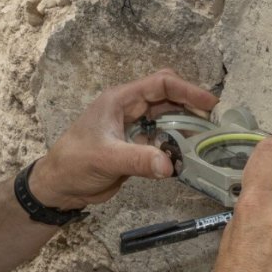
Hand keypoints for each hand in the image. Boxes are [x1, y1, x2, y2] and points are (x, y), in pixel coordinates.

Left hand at [30, 70, 217, 207]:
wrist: (58, 187)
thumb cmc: (74, 164)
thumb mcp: (106, 158)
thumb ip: (138, 160)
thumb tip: (170, 166)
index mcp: (120, 100)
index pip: (160, 85)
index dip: (187, 90)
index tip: (209, 103)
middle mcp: (129, 109)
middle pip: (168, 99)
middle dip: (190, 106)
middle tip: (212, 121)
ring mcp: (133, 128)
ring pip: (167, 120)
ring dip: (185, 127)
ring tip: (205, 138)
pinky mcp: (135, 147)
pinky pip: (162, 140)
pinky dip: (176, 146)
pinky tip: (187, 156)